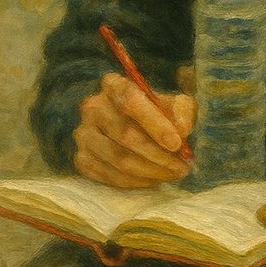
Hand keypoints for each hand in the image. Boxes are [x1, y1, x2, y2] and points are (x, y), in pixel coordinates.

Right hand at [72, 72, 195, 187]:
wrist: (138, 128)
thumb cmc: (160, 113)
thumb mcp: (176, 104)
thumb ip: (183, 113)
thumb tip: (182, 130)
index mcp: (114, 85)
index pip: (131, 100)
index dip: (155, 123)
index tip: (177, 143)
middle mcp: (93, 107)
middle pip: (125, 134)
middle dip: (158, 154)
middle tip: (182, 166)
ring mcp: (84, 134)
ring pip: (118, 159)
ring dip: (150, 171)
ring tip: (173, 173)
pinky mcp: (82, 159)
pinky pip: (109, 176)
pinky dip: (136, 181)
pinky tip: (154, 178)